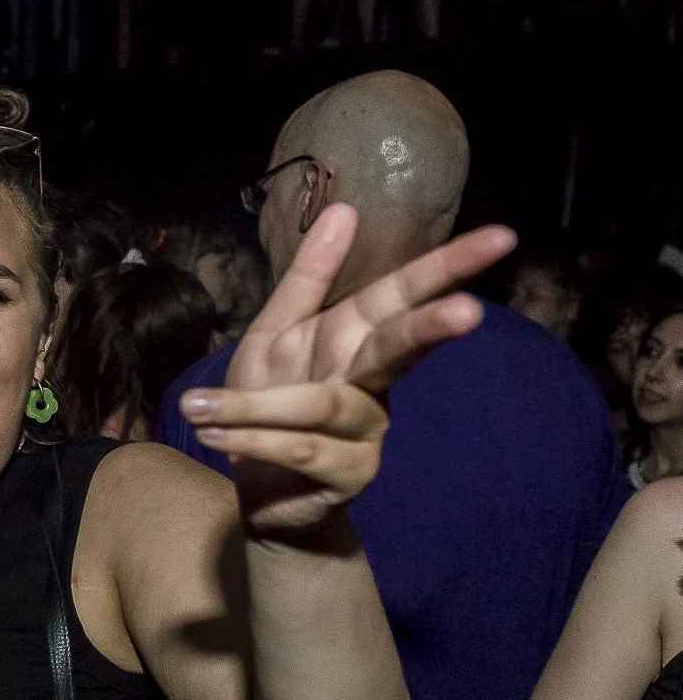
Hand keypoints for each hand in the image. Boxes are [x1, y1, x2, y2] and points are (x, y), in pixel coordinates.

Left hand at [182, 203, 515, 534]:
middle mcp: (373, 382)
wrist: (262, 491)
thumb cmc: (269, 405)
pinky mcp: (348, 474)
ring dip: (254, 405)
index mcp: (357, 338)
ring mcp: (368, 432)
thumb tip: (345, 208)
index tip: (502, 237)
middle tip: (468, 311)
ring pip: (323, 406)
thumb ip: (307, 277)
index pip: (406, 294)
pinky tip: (209, 433)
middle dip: (431, 327)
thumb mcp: (276, 334)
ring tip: (197, 407)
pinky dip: (251, 438)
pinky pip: (299, 448)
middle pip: (402, 345)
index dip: (450, 266)